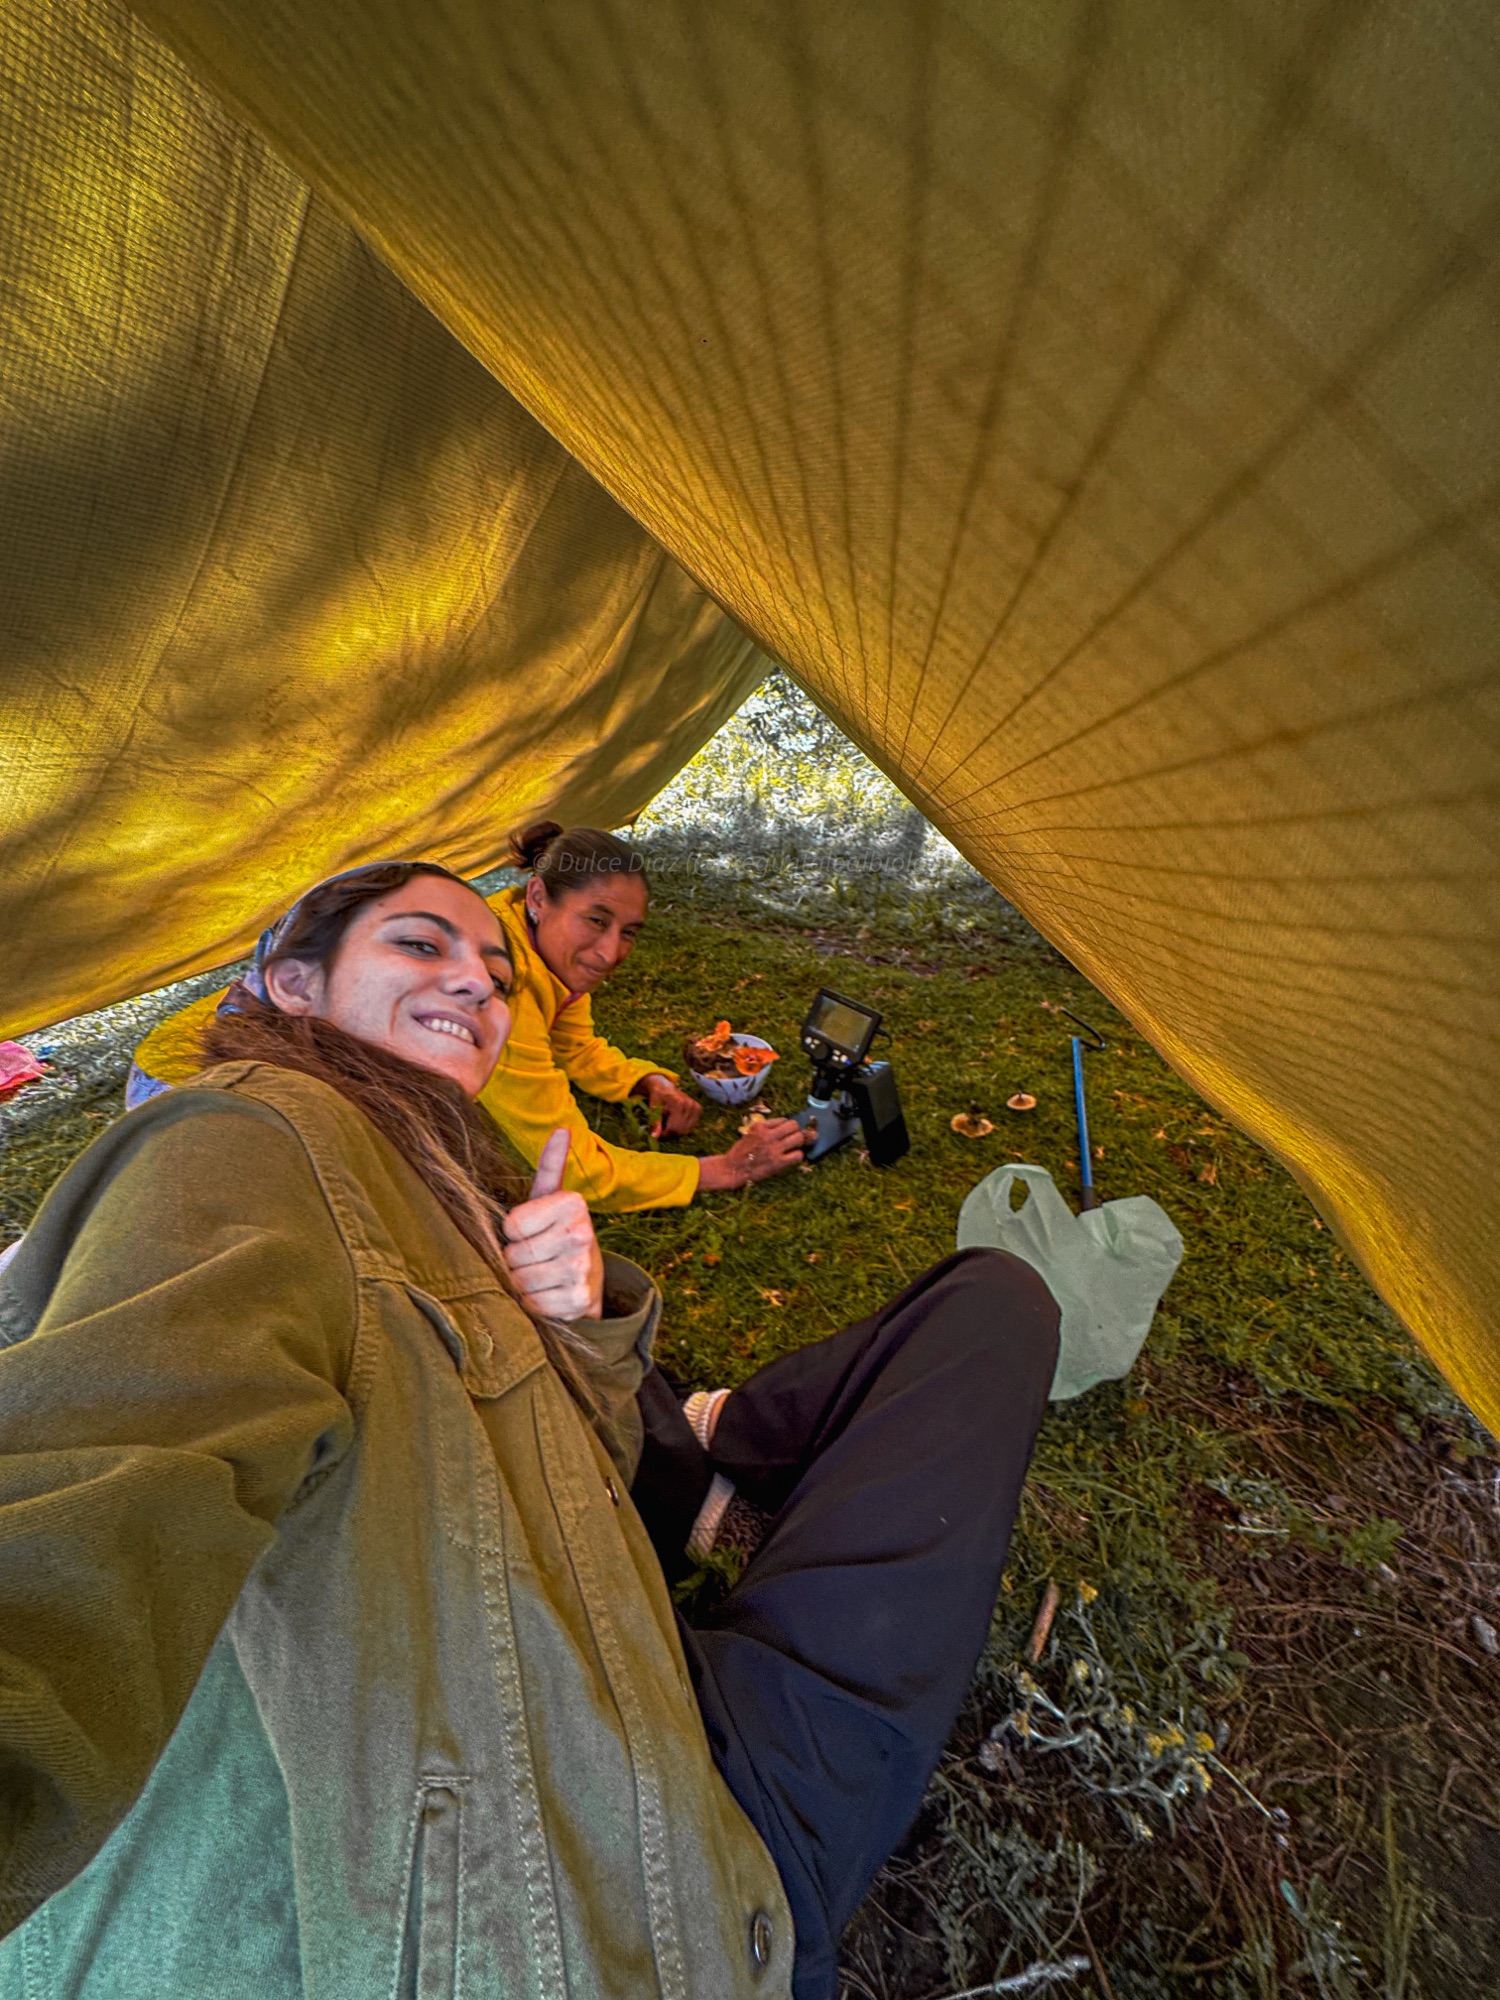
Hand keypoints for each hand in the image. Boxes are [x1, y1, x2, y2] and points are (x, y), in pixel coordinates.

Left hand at [502, 1129, 603, 1320]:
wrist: (589, 1276)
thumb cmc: (556, 1232)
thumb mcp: (549, 1198)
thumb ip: (550, 1165)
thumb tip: (562, 1129)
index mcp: (573, 1203)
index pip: (512, 1225)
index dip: (512, 1232)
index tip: (529, 1231)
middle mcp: (583, 1234)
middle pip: (514, 1255)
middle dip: (514, 1260)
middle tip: (533, 1256)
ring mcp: (582, 1268)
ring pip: (521, 1281)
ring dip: (521, 1283)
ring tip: (539, 1274)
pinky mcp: (579, 1300)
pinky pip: (533, 1305)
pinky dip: (533, 1304)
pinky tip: (548, 1293)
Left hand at [636, 1073, 701, 1137]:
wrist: (665, 1087)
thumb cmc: (657, 1097)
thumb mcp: (653, 1108)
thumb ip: (655, 1122)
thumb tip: (654, 1137)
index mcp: (678, 1103)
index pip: (673, 1128)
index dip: (664, 1134)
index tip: (658, 1133)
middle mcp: (689, 1104)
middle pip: (680, 1130)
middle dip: (670, 1133)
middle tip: (662, 1129)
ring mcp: (695, 1106)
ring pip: (686, 1130)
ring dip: (676, 1130)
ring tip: (669, 1123)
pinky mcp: (698, 1109)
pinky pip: (691, 1126)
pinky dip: (683, 1127)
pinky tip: (677, 1120)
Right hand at [697, 1117, 810, 1190]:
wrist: (733, 1168)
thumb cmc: (742, 1151)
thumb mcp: (751, 1132)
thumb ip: (767, 1128)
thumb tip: (787, 1125)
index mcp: (760, 1126)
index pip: (784, 1120)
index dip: (787, 1127)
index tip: (785, 1133)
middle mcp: (768, 1135)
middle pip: (794, 1126)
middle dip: (796, 1132)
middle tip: (793, 1140)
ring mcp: (773, 1149)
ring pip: (799, 1138)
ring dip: (799, 1143)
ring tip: (792, 1148)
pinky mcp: (777, 1163)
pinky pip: (798, 1155)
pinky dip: (797, 1156)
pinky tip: (791, 1158)